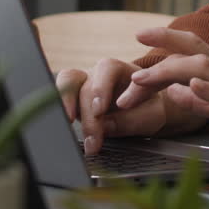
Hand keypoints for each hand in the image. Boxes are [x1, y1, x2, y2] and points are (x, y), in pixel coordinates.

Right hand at [55, 57, 203, 155]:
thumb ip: (133, 119)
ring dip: (65, 105)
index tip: (99, 111)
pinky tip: (63, 129)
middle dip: (88, 115)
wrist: (142, 114)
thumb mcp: (151, 115)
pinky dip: (58, 111)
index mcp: (121, 69)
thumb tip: (106, 126)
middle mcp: (98, 74)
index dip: (100, 88)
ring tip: (69, 127)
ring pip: (65, 82)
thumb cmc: (147, 109)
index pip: (107, 68)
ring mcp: (82, 85)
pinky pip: (58, 98)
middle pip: (84, 84)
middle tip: (93, 140)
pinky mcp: (71, 100)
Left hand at [118, 28, 208, 161]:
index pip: (193, 47)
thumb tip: (176, 90)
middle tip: (133, 53)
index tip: (139, 36)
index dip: (166, 38)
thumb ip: (202, 100)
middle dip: (162, 47)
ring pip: (203, 68)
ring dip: (170, 71)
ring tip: (144, 78)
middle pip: (193, 50)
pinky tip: (192, 86)